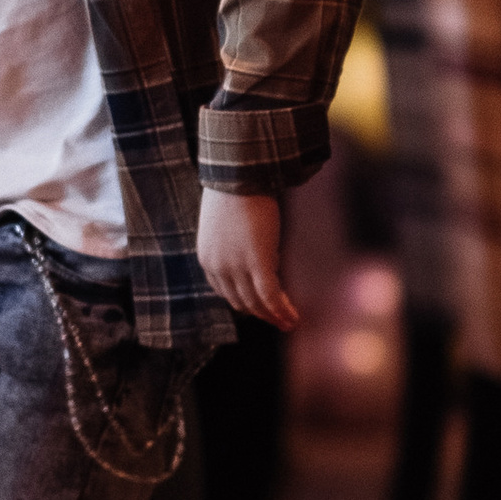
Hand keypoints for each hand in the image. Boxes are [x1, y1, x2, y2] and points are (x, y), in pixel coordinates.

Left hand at [198, 188, 296, 331]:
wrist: (238, 176)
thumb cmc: (234, 193)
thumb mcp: (227, 225)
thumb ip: (237, 245)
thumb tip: (264, 255)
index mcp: (207, 258)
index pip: (225, 291)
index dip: (244, 300)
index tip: (260, 305)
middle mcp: (218, 267)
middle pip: (240, 301)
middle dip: (260, 313)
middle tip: (278, 320)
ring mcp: (236, 266)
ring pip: (256, 302)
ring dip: (274, 316)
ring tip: (290, 323)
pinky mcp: (257, 262)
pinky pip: (270, 295)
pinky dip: (282, 309)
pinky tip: (293, 316)